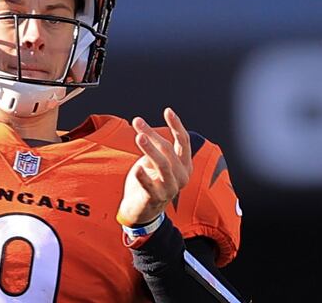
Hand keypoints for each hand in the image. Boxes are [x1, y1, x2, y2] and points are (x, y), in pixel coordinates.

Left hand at [117, 108, 192, 226]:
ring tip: (139, 136)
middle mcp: (181, 175)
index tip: (168, 111)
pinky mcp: (156, 198)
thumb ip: (154, 148)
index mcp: (184, 164)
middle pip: (168, 149)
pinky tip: (137, 169)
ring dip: (150, 149)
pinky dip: (143, 177)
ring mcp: (170, 188)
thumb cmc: (149, 181)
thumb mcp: (154, 161)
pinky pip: (150, 185)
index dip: (176, 125)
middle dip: (152, 134)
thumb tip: (143, 128)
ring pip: (162, 164)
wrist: (142, 210)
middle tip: (137, 122)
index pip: (183, 141)